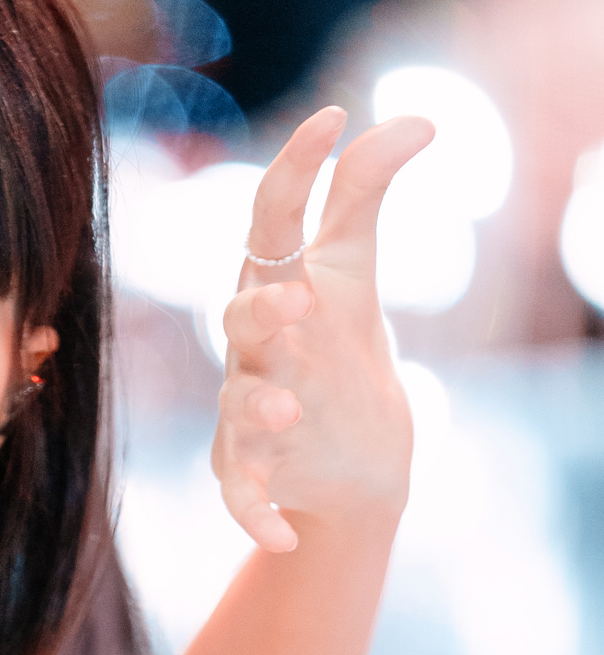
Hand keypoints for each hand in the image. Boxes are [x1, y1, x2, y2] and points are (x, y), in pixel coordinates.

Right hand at [211, 105, 433, 552]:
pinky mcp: (253, 474)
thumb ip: (365, 192)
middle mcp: (254, 347)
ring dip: (256, 408)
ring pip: (236, 405)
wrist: (350, 458)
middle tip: (301, 300)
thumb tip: (418, 115)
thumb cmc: (336, 349)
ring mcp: (249, 411)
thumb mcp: (351, 271)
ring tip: (286, 413)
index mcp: (275, 285)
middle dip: (263, 309)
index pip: (272, 220)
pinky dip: (254, 517)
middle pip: (240, 317)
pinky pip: (241, 495)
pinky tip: (282, 539)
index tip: (333, 117)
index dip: (295, 170)